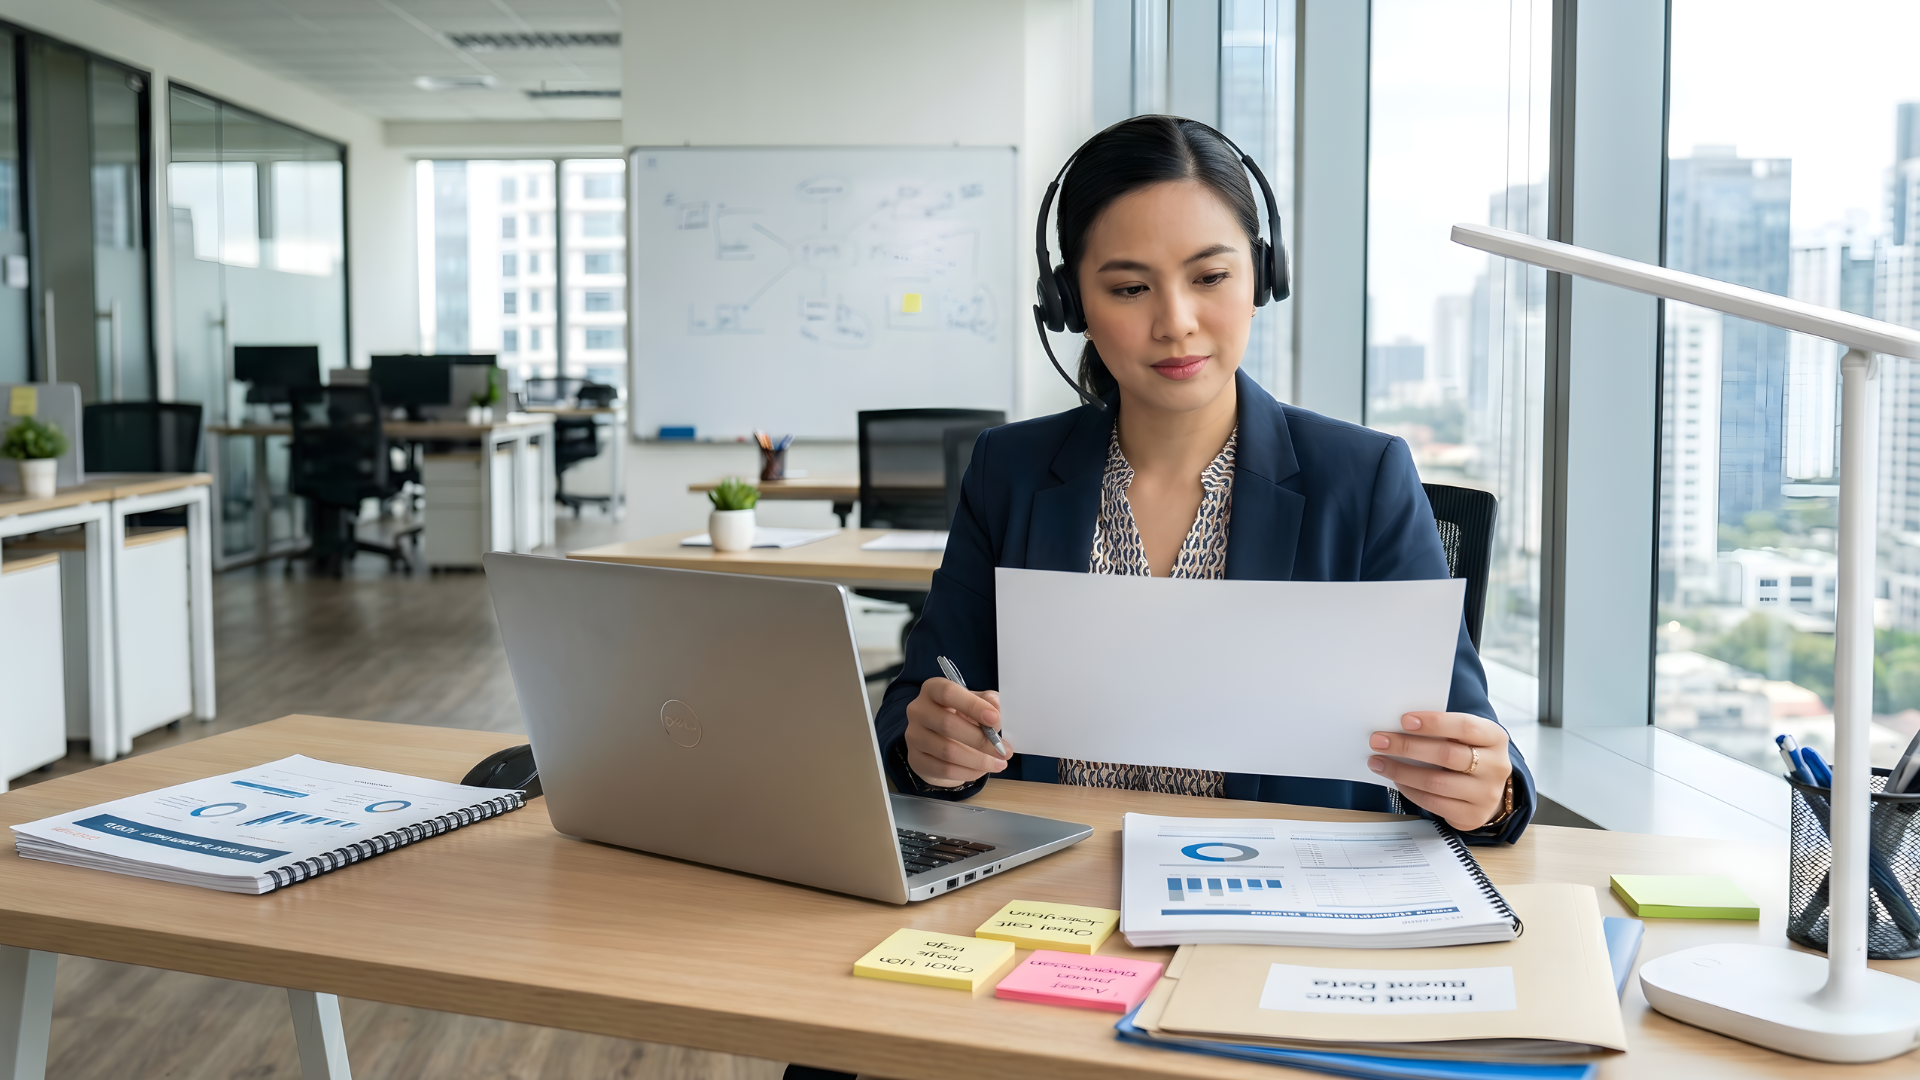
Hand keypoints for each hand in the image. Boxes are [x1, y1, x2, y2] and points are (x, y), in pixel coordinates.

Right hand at [904, 677, 1010, 788]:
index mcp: (932, 689)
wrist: (940, 741)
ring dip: (978, 760)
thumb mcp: (976, 703)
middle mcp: (918, 710)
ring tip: (998, 763)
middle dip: (981, 740)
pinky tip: (981, 770)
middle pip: (948, 724)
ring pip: (947, 751)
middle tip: (1003, 750)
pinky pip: (944, 769)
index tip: (994, 718)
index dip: (972, 705)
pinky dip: (967, 772)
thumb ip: (988, 702)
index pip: (948, 693)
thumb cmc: (960, 717)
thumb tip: (996, 710)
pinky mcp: (916, 759)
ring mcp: (914, 736)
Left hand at [1367, 712, 1512, 831]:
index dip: (1434, 723)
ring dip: (1401, 771)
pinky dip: (1410, 790)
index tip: (1404, 720)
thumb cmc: (1469, 755)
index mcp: (1495, 738)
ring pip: (1436, 781)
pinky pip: (1433, 803)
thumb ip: (1442, 730)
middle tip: (1378, 741)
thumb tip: (1398, 727)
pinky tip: (1396, 780)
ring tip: (1378, 762)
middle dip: (1407, 747)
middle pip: (1447, 755)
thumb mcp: (1465, 737)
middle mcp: (1496, 766)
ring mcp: (1486, 794)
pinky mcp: (1472, 815)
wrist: (1488, 790)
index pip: (1465, 727)